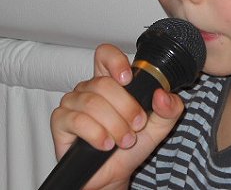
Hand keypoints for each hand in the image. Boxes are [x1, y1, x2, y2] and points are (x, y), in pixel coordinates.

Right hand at [50, 44, 184, 189]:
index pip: (105, 54)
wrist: (113, 175)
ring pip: (92, 103)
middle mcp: (89, 88)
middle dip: (126, 108)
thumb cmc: (130, 146)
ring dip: (114, 125)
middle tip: (136, 126)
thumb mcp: (159, 126)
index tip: (128, 78)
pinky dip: (96, 134)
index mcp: (111, 82)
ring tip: (123, 140)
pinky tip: (105, 144)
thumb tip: (163, 95)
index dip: (115, 61)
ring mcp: (72, 103)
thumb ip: (170, 108)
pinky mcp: (61, 121)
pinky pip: (77, 120)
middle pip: (103, 83)